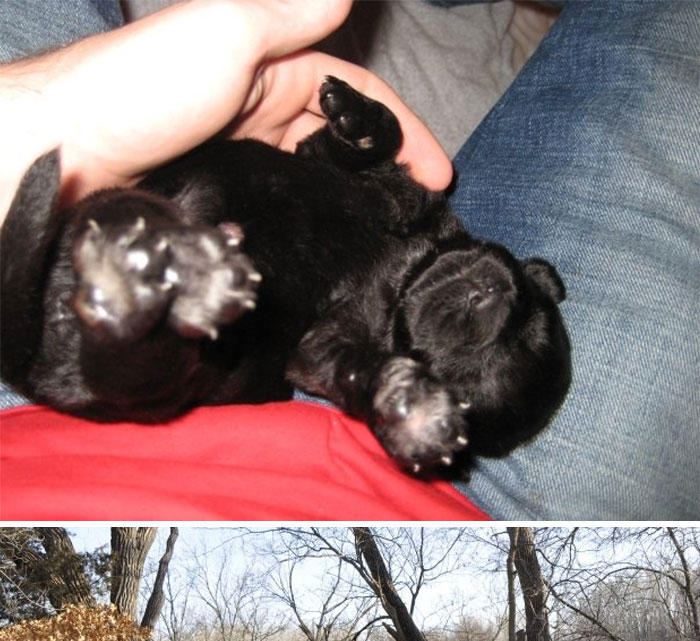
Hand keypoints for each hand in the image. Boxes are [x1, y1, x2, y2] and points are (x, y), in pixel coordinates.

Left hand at [0, 0, 451, 223]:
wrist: (64, 156)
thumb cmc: (141, 90)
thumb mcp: (223, 36)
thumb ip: (286, 19)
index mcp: (267, 68)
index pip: (353, 97)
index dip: (401, 131)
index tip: (439, 177)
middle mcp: (255, 116)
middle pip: (337, 147)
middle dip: (382, 178)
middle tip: (417, 226)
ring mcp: (235, 164)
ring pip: (308, 186)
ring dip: (346, 211)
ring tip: (381, 251)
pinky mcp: (216, 205)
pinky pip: (274, 218)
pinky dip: (301, 233)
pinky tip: (319, 258)